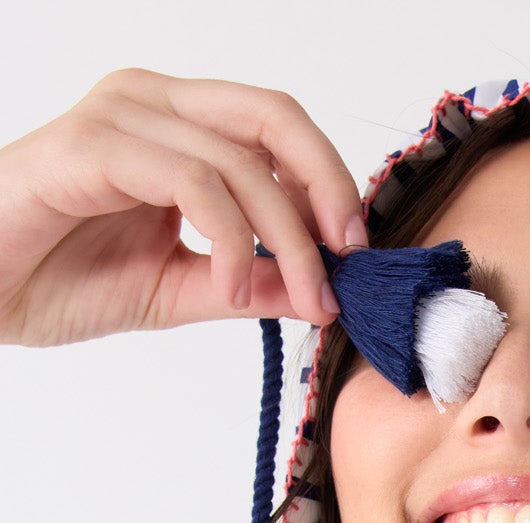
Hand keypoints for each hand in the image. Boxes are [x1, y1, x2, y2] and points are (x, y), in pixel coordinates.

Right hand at [0, 66, 368, 347]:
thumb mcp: (179, 290)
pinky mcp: (91, 145)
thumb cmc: (59, 277)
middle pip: (273, 117)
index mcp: (177, 126)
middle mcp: (153, 103)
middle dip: (328, 188)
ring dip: (287, 235)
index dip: (330, 185)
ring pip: (240, 157)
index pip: (277, 130)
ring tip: (299, 296)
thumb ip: (249, 284)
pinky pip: (189, 178)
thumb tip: (319, 288)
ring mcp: (122, 116)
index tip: (355, 255)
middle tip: (348, 259)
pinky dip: (229, 237)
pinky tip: (230, 285)